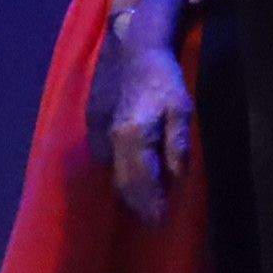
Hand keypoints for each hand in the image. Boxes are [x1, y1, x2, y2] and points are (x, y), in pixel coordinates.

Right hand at [100, 22, 195, 223]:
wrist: (133, 50)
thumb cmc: (163, 78)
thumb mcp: (181, 107)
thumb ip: (178, 141)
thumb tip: (178, 175)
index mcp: (133, 136)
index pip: (141, 180)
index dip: (150, 203)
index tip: (159, 221)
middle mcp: (110, 139)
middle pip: (123, 181)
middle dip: (138, 202)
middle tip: (152, 220)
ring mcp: (97, 132)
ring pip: (111, 171)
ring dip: (127, 189)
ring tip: (143, 204)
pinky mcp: (91, 125)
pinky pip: (104, 157)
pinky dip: (117, 169)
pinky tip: (128, 175)